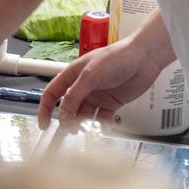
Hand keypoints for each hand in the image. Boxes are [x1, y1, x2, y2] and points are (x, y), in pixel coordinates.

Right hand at [37, 35, 167, 130]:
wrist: (144, 59)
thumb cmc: (116, 58)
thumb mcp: (90, 76)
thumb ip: (74, 95)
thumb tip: (63, 113)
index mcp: (72, 76)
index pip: (52, 94)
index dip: (45, 109)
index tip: (44, 124)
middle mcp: (82, 87)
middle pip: (68, 108)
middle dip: (67, 120)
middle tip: (71, 130)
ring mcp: (97, 96)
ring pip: (84, 115)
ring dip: (84, 124)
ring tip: (88, 129)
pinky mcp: (111, 103)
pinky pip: (103, 118)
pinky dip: (102, 124)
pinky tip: (104, 125)